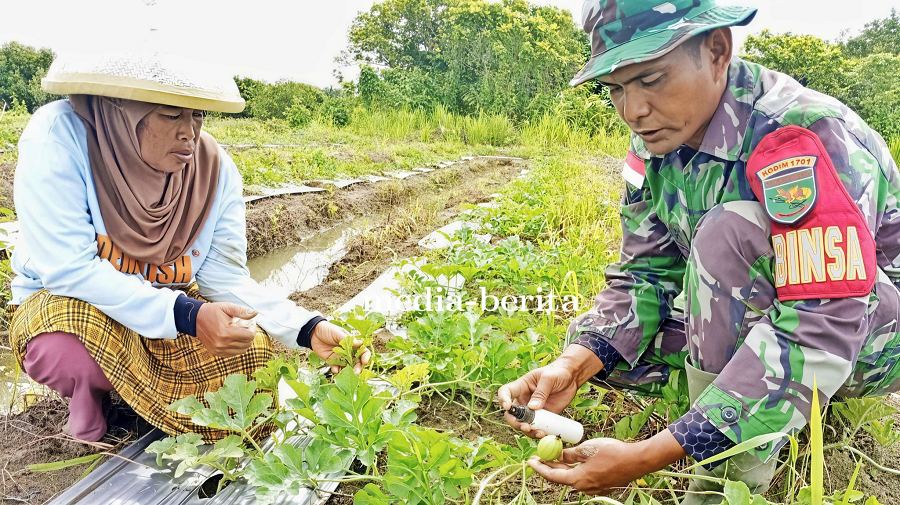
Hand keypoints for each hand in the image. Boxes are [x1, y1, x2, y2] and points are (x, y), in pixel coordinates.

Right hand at [196, 302, 257, 356]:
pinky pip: (233, 353)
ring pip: (242, 350)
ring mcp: (218, 350)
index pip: (249, 336)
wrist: (195, 319)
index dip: (252, 329)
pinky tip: (233, 338)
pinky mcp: (216, 353)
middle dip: (249, 335)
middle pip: (247, 344)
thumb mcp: (227, 307)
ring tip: (239, 332)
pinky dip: (237, 347)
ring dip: (244, 342)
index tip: (250, 323)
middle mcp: (222, 344)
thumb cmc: (213, 312)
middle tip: (245, 327)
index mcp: (226, 332)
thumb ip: (242, 311)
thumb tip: (255, 313)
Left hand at [310, 321, 371, 374]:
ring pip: (348, 367)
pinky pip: (336, 368)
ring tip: (346, 373)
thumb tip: (360, 343)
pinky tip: (335, 370)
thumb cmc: (328, 330)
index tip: (365, 361)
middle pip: (357, 362)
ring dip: (348, 371)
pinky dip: (337, 370)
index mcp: (352, 344)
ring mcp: (340, 357)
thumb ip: (347, 340)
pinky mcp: (332, 361)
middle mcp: (348, 352)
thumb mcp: (338, 333)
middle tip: (356, 372)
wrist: (313, 333)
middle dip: (358, 368)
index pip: (363, 351)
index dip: (365, 357)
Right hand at [497, 344, 601, 437]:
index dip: (503, 400)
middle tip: (526, 427)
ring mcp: (533, 410)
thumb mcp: (549, 378)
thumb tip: (532, 407)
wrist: (571, 378)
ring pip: (523, 424)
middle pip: (512, 414)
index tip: (508, 407)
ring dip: (528, 431)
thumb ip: (541, 392)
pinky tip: (545, 434)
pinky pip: (536, 428)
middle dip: (516, 423)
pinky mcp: (543, 417)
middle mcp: (524, 399)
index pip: (506, 392)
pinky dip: (538, 433)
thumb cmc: (557, 373)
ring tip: (540, 433)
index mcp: (521, 386)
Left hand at [527, 431, 686, 494]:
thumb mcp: (587, 449)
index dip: (540, 468)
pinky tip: (575, 459)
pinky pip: (584, 477)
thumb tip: (559, 454)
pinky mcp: (602, 484)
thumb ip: (570, 454)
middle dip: (550, 466)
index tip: (531, 461)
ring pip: (573, 477)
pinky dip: (576, 469)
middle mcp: (584, 487)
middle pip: (562, 477)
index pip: (553, 476)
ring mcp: (594, 487)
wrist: (636, 460)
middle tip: (541, 456)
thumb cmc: (612, 452)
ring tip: (556, 454)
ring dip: (563, 467)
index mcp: (578, 479)